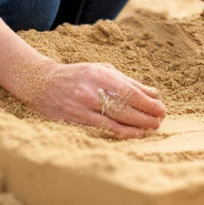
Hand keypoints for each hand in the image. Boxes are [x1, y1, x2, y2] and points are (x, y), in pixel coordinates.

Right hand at [18, 59, 165, 138]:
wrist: (42, 83)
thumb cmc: (78, 75)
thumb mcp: (102, 70)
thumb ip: (127, 81)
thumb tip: (152, 93)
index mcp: (101, 75)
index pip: (130, 91)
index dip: (147, 102)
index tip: (161, 108)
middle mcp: (93, 90)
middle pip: (126, 106)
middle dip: (146, 115)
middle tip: (160, 120)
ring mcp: (84, 106)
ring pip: (116, 118)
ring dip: (137, 125)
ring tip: (152, 128)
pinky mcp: (77, 119)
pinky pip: (103, 127)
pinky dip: (122, 131)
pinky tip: (135, 134)